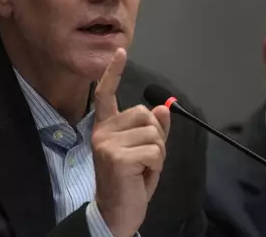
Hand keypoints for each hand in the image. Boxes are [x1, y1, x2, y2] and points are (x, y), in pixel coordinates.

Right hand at [91, 48, 171, 236]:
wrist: (117, 213)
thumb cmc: (130, 182)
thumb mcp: (146, 153)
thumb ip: (153, 130)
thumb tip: (162, 108)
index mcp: (106, 128)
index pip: (106, 94)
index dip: (114, 72)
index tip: (120, 51)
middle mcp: (102, 132)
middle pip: (146, 114)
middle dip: (156, 137)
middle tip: (144, 160)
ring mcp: (107, 143)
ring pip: (154, 133)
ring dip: (157, 154)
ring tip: (142, 169)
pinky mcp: (116, 157)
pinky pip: (154, 151)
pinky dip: (156, 166)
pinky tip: (141, 176)